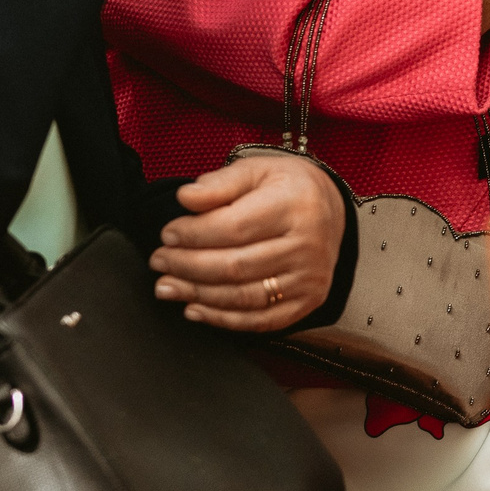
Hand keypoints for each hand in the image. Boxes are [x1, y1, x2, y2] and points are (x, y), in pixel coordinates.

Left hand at [153, 155, 346, 332]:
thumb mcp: (257, 170)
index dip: (194, 234)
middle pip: (235, 266)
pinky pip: (260, 320)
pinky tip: (195, 309)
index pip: (234, 227)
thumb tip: (186, 198)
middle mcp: (308, 245)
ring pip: (243, 296)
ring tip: (167, 286)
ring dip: (197, 295)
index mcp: (296, 205)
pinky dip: (223, 319)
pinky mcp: (308, 302)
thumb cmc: (287, 188)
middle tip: (159, 261)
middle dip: (187, 266)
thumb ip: (221, 183)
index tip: (167, 234)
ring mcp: (310, 278)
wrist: (330, 210)